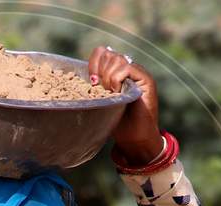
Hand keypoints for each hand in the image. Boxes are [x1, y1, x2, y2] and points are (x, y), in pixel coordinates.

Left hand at [88, 46, 162, 165]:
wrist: (134, 138)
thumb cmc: (117, 123)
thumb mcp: (99, 101)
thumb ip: (93, 87)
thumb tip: (75, 78)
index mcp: (116, 71)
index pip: (102, 52)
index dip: (93, 63)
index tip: (91, 82)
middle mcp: (128, 68)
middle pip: (108, 54)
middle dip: (100, 71)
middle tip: (101, 90)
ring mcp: (138, 73)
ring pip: (117, 59)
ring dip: (108, 77)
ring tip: (110, 93)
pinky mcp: (146, 79)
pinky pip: (127, 68)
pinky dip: (117, 79)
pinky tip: (117, 92)